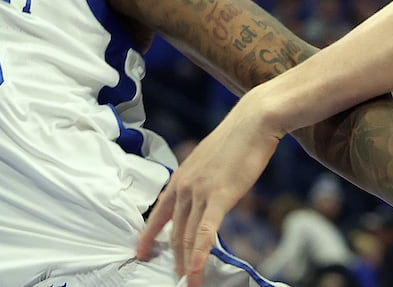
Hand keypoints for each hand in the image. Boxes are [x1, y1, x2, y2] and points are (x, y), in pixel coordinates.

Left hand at [135, 97, 282, 286]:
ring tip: (188, 283)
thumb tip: (204, 195)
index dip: (148, 235)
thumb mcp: (209, 161)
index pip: (159, 213)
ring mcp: (200, 192)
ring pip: (188, 236)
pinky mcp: (219, 197)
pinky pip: (206, 232)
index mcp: (181, 177)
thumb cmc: (236, 140)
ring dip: (187, 263)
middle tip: (174, 278)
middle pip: (175, 231)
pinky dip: (200, 255)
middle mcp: (185, 186)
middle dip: (174, 258)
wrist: (253, 122)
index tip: (139, 252)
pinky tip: (196, 271)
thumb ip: (202, 181)